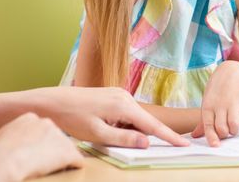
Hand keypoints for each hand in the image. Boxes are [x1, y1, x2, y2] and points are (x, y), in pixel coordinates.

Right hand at [0, 113, 82, 180]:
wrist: (1, 161)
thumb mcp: (3, 137)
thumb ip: (15, 136)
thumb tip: (15, 147)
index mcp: (30, 118)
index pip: (42, 130)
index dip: (39, 144)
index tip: (33, 153)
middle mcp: (47, 123)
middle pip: (56, 138)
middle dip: (51, 150)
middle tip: (40, 162)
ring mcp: (59, 136)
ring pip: (66, 149)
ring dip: (61, 160)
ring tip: (48, 170)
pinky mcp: (67, 152)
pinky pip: (77, 160)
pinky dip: (74, 167)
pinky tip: (68, 171)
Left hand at [50, 87, 188, 147]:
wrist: (53, 101)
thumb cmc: (73, 118)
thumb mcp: (98, 134)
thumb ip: (124, 139)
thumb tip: (147, 142)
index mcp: (123, 105)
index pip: (152, 125)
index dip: (169, 136)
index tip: (184, 144)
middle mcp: (124, 96)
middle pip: (145, 121)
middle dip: (149, 136)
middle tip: (152, 144)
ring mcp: (118, 95)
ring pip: (135, 119)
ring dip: (132, 131)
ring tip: (109, 134)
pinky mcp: (112, 96)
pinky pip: (126, 114)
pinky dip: (125, 125)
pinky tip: (109, 129)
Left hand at [191, 61, 238, 146]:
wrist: (231, 70)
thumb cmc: (218, 90)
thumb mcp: (208, 102)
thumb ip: (203, 121)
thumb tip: (195, 136)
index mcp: (208, 106)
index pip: (207, 125)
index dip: (211, 137)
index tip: (215, 146)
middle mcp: (220, 104)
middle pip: (222, 129)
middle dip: (225, 134)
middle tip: (227, 130)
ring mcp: (234, 100)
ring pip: (235, 124)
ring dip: (236, 129)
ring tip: (235, 125)